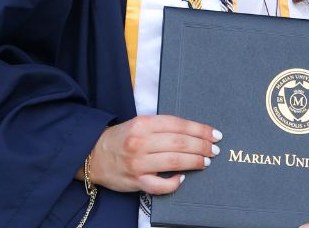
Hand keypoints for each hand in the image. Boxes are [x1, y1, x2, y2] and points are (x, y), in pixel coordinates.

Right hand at [81, 114, 220, 194]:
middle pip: (179, 143)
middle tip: (214, 149)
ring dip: (194, 162)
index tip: (214, 133)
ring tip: (206, 161)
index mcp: (143, 124)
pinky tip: (182, 178)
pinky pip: (160, 185)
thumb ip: (162, 127)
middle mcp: (140, 142)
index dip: (199, 129)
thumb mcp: (139, 124)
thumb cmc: (121, 138)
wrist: (93, 155)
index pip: (178, 125)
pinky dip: (173, 182)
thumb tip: (192, 132)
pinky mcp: (135, 181)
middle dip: (201, 146)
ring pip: (173, 162)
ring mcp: (138, 163)